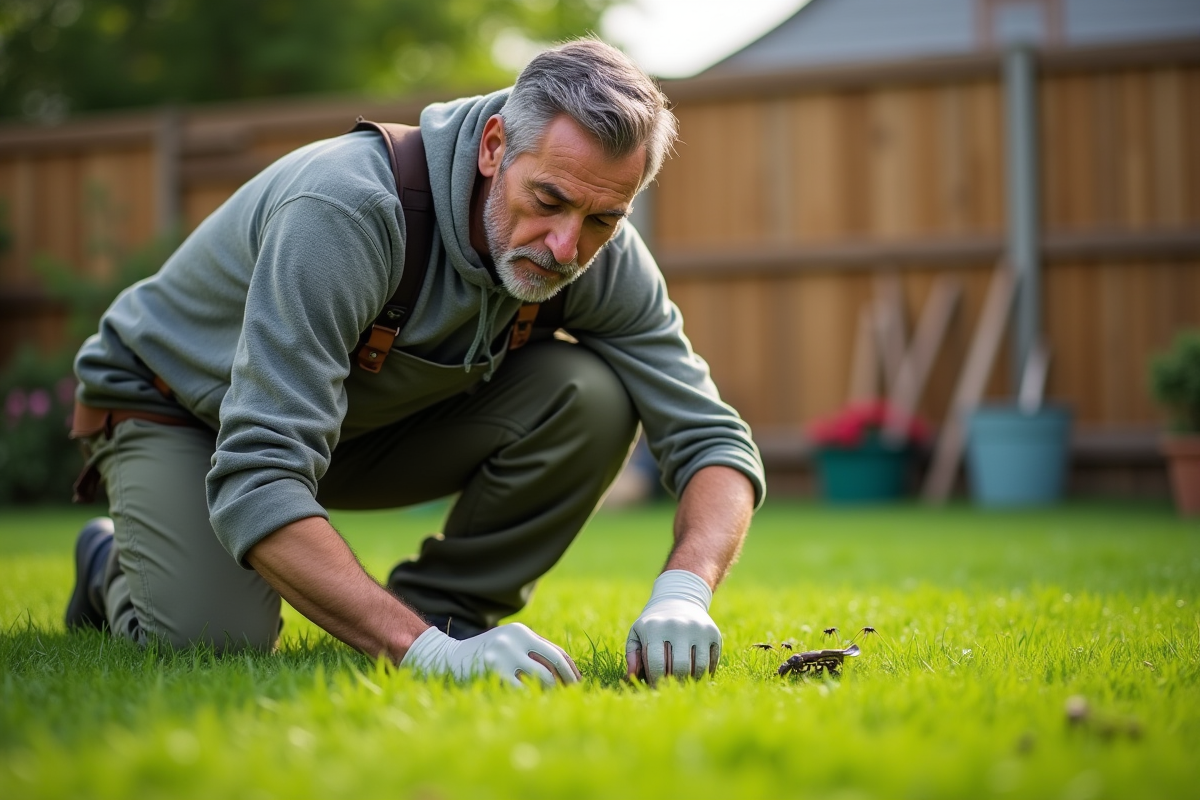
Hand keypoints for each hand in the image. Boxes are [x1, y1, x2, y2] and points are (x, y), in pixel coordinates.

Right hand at [401, 623, 580, 687]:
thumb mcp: (507, 644)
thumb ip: (531, 652)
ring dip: (552, 693)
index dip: (570, 669)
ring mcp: (503, 655)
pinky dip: (532, 700)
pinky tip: (535, 707)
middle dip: (567, 681)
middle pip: (553, 663)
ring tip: (553, 702)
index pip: (555, 651)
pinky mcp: (494, 672)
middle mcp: (514, 639)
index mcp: (520, 631)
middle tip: (573, 696)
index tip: (578, 683)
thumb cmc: (484, 655)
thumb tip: (567, 672)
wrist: (446, 659)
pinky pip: (522, 691)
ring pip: (542, 678)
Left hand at [625, 570, 720, 684]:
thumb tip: (630, 677)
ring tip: (684, 682)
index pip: (657, 664)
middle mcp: (679, 626)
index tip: (655, 688)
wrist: (678, 600)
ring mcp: (698, 629)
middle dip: (676, 683)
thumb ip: (632, 655)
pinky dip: (705, 673)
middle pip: (680, 668)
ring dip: (692, 680)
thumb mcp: (637, 633)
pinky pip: (712, 662)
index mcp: (655, 627)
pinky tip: (696, 673)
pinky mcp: (714, 632)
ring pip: (700, 668)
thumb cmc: (654, 624)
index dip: (656, 681)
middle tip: (672, 688)